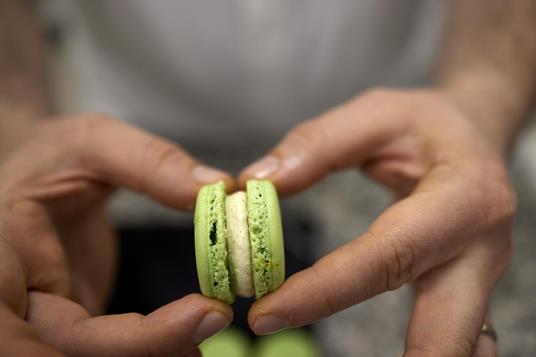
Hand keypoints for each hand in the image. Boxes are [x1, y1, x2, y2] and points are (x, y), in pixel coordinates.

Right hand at [0, 114, 233, 355]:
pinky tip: (193, 329)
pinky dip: (153, 347)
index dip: (87, 345)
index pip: (22, 325)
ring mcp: (43, 319)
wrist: (40, 177)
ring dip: (154, 351)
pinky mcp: (71, 325)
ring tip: (208, 321)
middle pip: (65, 353)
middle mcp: (13, 300)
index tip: (179, 320)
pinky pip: (108, 351)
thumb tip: (213, 186)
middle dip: (141, 349)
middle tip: (209, 318)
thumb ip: (148, 161)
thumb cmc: (52, 158)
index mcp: (0, 257)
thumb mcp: (93, 143)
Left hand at [240, 88, 513, 355]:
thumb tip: (257, 183)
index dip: (325, 291)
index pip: (386, 257)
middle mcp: (481, 246)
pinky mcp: (469, 286)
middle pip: (446, 329)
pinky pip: (457, 336)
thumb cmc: (426, 122)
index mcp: (462, 197)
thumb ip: (318, 144)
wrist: (475, 133)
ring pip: (458, 343)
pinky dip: (430, 355)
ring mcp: (482, 274)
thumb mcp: (375, 114)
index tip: (267, 314)